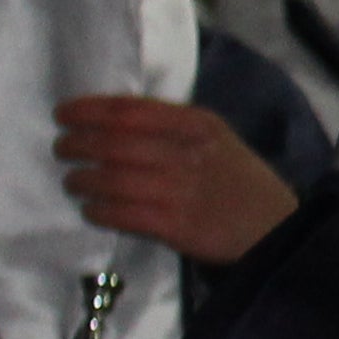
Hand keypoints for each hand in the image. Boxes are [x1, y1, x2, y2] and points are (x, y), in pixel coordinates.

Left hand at [55, 96, 299, 264]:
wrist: (276, 228)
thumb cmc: (239, 180)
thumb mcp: (216, 138)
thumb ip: (171, 126)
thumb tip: (110, 121)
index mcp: (197, 124)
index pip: (128, 110)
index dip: (87, 110)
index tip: (62, 113)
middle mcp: (187, 153)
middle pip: (113, 143)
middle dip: (77, 144)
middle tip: (62, 148)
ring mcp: (181, 191)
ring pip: (111, 179)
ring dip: (82, 179)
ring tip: (72, 181)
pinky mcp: (176, 226)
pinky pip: (121, 214)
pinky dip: (98, 210)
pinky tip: (91, 209)